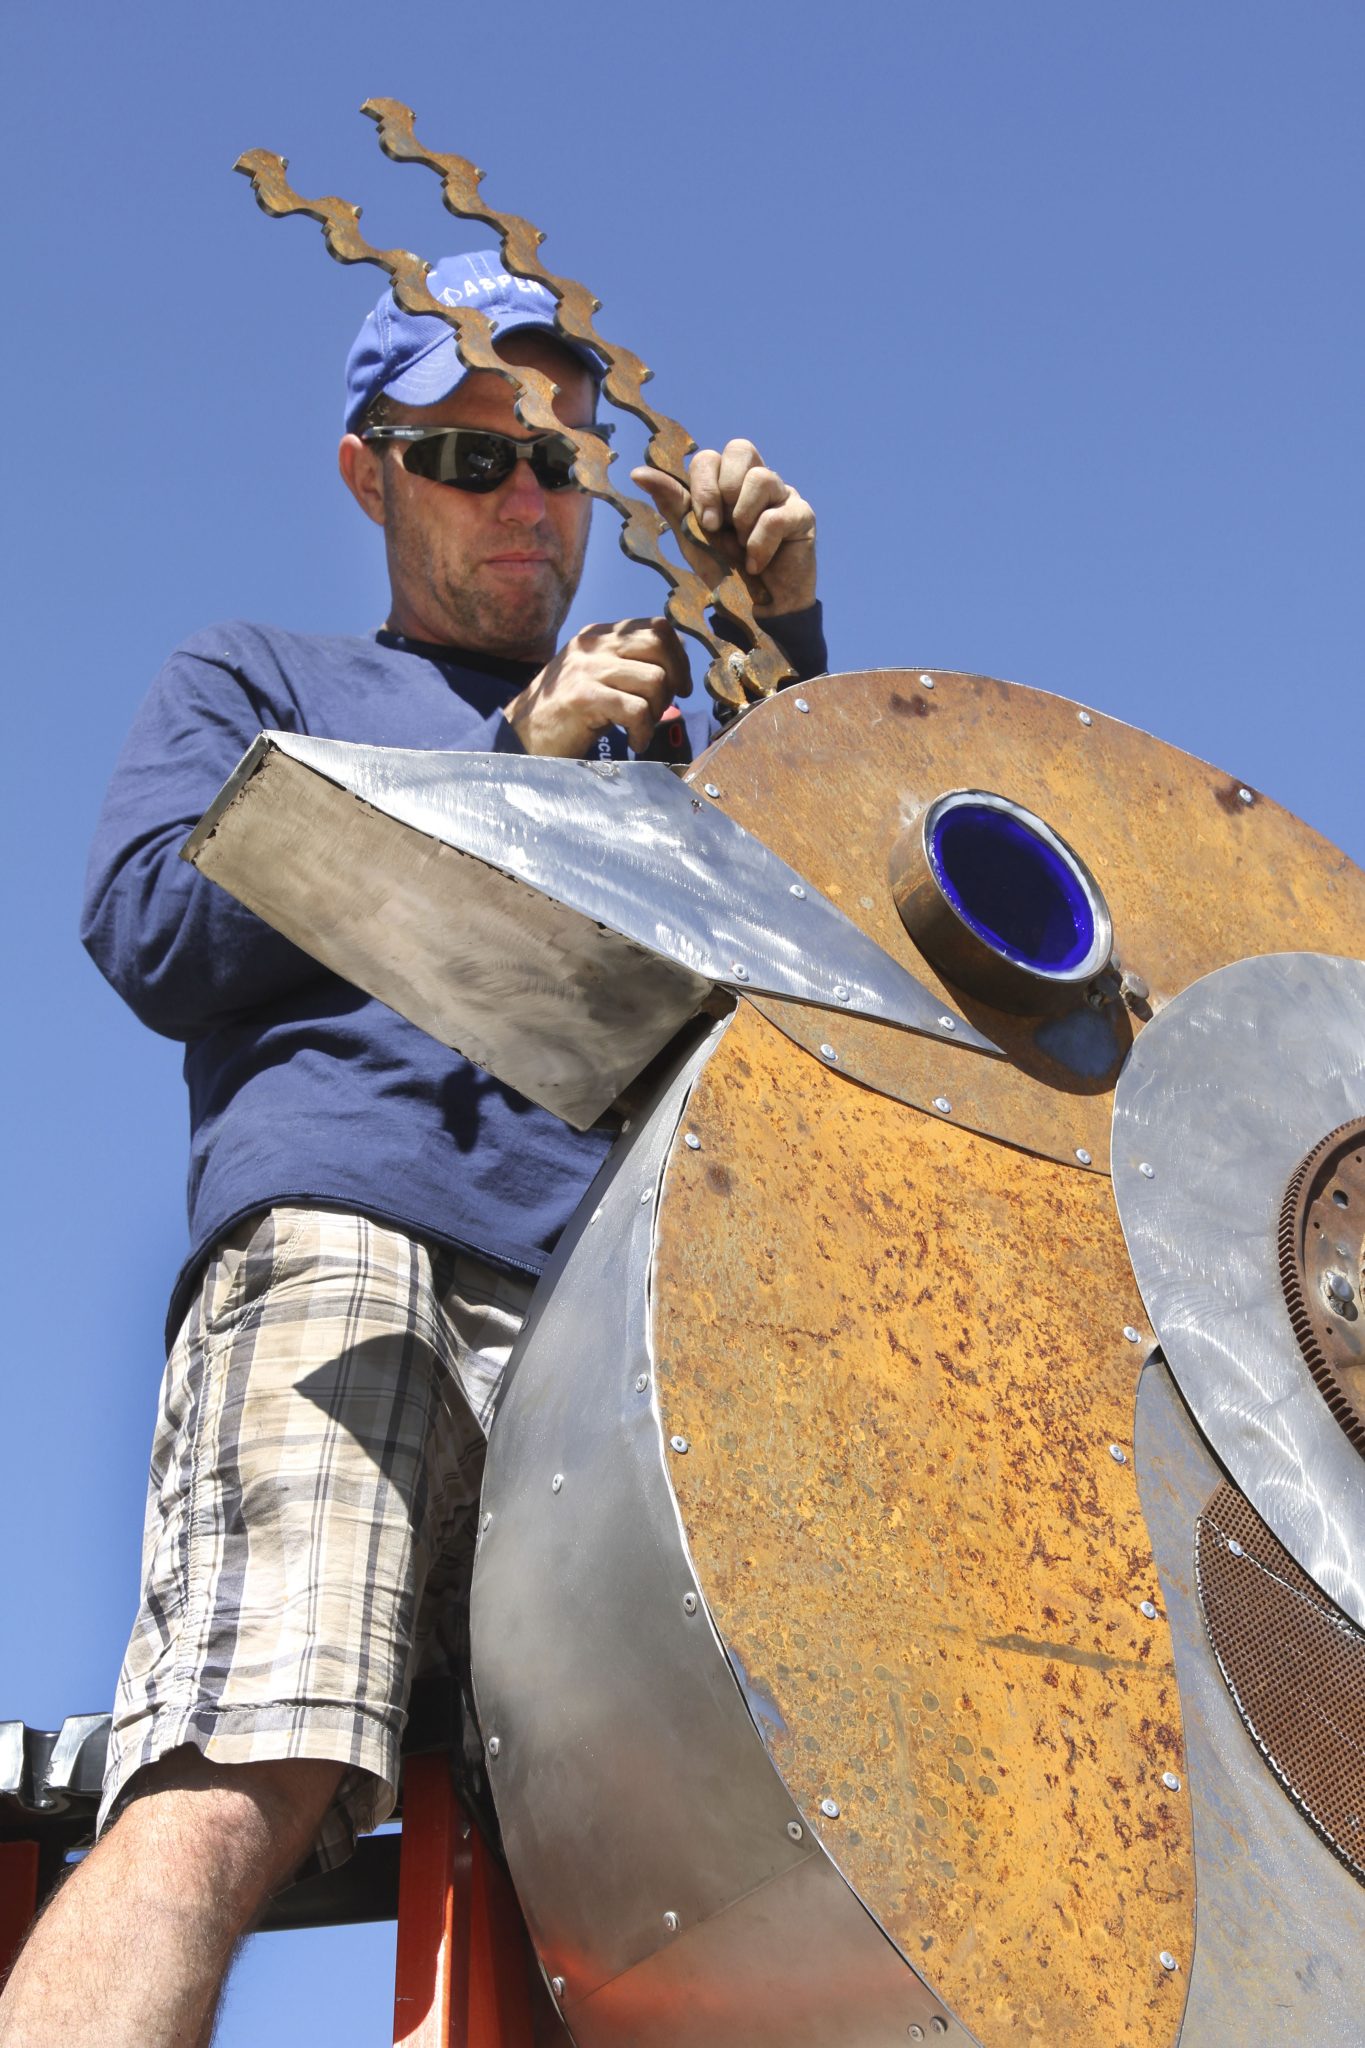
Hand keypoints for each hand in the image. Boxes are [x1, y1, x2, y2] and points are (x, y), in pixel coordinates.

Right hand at [504, 616, 691, 756]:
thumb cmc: (566, 714)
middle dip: (675, 678)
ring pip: (654, 680)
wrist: (521, 737)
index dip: (677, 655)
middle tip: (667, 706)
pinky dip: (644, 731)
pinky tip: (636, 742)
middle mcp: (592, 646)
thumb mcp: (597, 678)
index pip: (654, 627)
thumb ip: (629, 664)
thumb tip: (678, 660)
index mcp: (597, 636)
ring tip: (643, 728)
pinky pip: (637, 710)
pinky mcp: (583, 697)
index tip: (681, 684)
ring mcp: (586, 669)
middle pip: (658, 644)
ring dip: (658, 711)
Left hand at [633, 439, 816, 616]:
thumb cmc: (725, 570)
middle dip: (723, 489)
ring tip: (742, 548)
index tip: (704, 522)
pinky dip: (760, 546)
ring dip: (743, 520)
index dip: (703, 484)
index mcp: (728, 483)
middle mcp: (757, 482)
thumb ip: (672, 503)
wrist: (755, 610)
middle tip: (720, 527)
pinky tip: (756, 565)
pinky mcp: (802, 515)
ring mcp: (783, 495)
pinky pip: (777, 516)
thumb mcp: (693, 537)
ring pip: (762, 478)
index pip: (710, 457)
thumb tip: (638, 473)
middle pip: (741, 448)